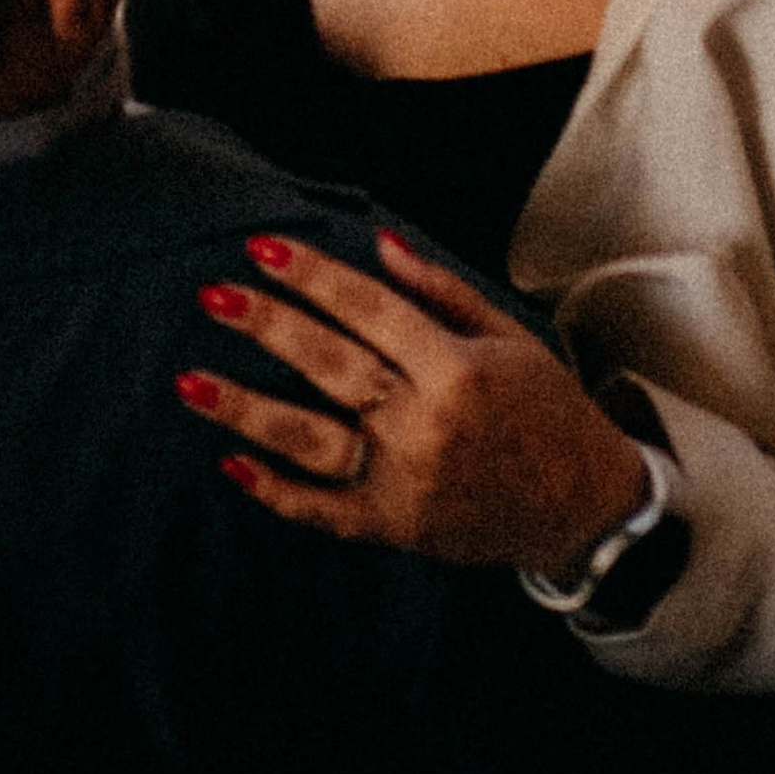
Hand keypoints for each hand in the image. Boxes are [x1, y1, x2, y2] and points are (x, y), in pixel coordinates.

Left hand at [176, 227, 649, 576]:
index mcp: (457, 370)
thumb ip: (440, 291)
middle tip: (213, 295)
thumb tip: (379, 244)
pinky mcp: (397, 529)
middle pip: (331, 367)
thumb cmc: (547, 411)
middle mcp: (427, 424)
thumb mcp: (509, 338)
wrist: (585, 509)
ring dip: (246, 410)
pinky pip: (326, 512)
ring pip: (312, 441)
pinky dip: (277, 493)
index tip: (263, 249)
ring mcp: (407, 482)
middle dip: (267, 326)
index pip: (370, 310)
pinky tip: (232, 466)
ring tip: (190, 381)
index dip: (314, 276)